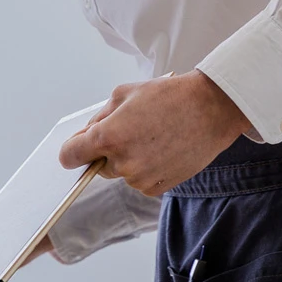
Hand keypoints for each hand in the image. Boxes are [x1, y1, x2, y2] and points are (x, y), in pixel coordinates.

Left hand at [58, 70, 251, 195]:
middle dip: (108, 151)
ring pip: (122, 173)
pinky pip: (140, 182)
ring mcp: (139, 178)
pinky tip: (164, 150)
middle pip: (98, 165)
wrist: (213, 108)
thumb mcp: (125, 94)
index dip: (72, 151)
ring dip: (130, 160)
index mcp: (108, 137)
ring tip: (155, 137)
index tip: (77, 149)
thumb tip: (84, 137)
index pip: (69, 156)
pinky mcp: (157, 188)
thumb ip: (99, 118)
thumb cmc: (169, 96)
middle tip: (134, 130)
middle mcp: (121, 162)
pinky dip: (147, 170)